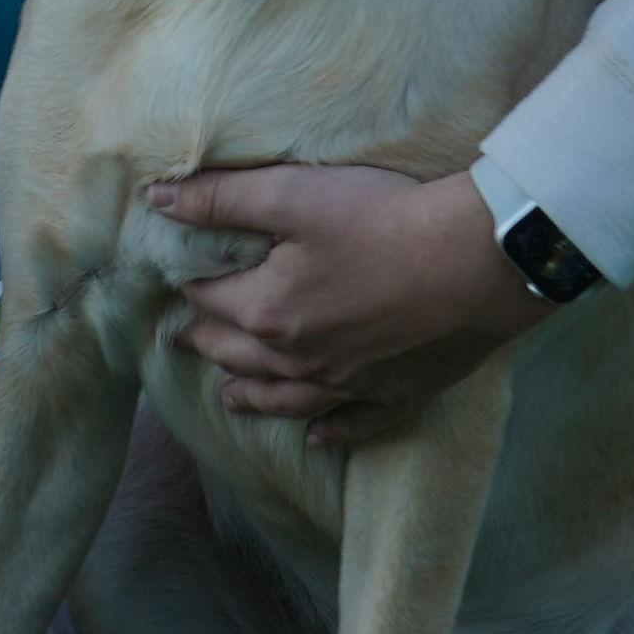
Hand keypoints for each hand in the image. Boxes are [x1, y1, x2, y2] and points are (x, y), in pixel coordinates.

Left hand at [156, 161, 527, 450]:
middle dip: (209, 344)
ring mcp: (349, 384)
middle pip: (238, 355)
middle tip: (188, 341)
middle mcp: (300, 360)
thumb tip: (156, 200)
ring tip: (228, 400)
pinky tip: (316, 438)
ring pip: (284, 399)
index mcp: (268, 312)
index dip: (193, 286)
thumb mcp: (294, 195)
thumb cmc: (384, 221)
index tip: (184, 279)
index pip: (211, 301)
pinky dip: (329, 431)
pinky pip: (351, 423)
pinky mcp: (396, 394)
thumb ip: (222, 199)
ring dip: (251, 398)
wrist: (477, 262)